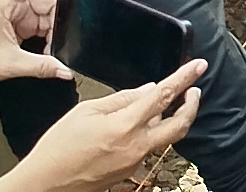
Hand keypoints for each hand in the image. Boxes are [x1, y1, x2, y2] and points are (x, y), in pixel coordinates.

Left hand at [0, 0, 80, 88]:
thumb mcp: (8, 65)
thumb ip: (40, 67)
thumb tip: (65, 70)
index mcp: (5, 4)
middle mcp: (12, 4)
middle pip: (47, 0)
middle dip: (59, 20)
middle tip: (61, 42)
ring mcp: (17, 13)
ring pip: (48, 14)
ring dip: (54, 32)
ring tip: (51, 52)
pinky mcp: (20, 23)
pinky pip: (43, 24)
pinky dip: (49, 37)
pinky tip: (47, 51)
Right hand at [0, 58, 205, 191]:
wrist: (46, 184)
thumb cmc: (59, 147)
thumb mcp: (86, 111)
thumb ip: (121, 99)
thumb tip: (147, 89)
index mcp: (125, 126)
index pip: (163, 96)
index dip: (184, 78)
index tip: (199, 65)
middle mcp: (136, 146)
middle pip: (180, 125)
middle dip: (192, 105)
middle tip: (195, 90)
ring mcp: (135, 161)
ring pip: (164, 136)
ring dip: (169, 119)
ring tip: (162, 104)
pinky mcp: (129, 171)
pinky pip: (147, 147)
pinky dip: (149, 132)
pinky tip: (136, 124)